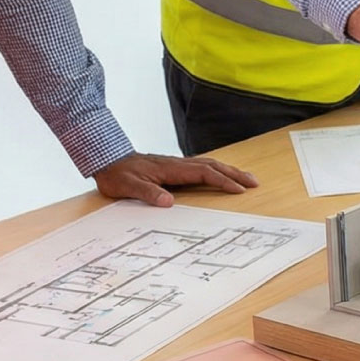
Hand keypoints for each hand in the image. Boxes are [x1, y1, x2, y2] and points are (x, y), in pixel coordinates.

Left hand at [92, 153, 257, 208]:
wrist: (105, 158)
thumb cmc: (115, 174)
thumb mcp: (127, 186)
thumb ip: (147, 193)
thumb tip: (168, 202)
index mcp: (171, 169)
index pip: (204, 173)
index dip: (222, 181)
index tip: (239, 190)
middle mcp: (177, 164)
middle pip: (212, 165)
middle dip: (234, 174)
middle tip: (254, 182)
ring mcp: (175, 164)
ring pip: (208, 164)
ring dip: (228, 171)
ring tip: (244, 178)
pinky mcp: (172, 167)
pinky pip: (200, 167)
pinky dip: (216, 170)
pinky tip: (219, 175)